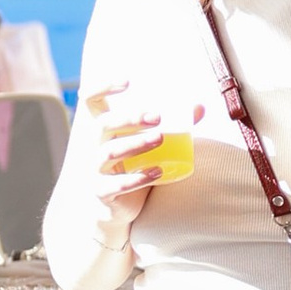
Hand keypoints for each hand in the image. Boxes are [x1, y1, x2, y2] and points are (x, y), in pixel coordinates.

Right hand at [84, 84, 172, 215]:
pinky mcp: (102, 192)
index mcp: (104, 130)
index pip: (90, 101)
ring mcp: (95, 170)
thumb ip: (172, 126)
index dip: (102, 87)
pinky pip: (115, 185)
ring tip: (160, 139)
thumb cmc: (133, 167)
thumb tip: (200, 108)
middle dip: (130, 118)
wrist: (117, 207)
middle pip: (103, 125)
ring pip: (108, 153)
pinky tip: (158, 172)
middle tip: (158, 117)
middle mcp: (95, 146)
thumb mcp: (147, 145)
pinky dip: (137, 178)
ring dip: (135, 144)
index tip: (128, 82)